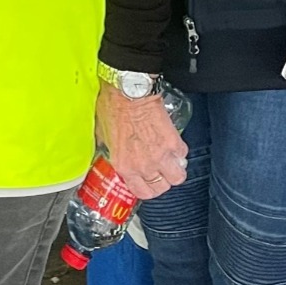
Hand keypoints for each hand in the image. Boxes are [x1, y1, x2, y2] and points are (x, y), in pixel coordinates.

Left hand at [97, 83, 185, 200]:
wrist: (129, 91)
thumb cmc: (114, 107)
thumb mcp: (103, 134)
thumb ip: (111, 150)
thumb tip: (112, 152)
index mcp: (124, 165)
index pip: (141, 192)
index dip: (147, 189)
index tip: (148, 182)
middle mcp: (143, 165)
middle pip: (161, 188)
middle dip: (162, 181)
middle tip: (161, 172)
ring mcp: (159, 156)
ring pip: (177, 177)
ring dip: (175, 170)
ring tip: (171, 161)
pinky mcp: (173, 143)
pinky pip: (182, 155)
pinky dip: (179, 151)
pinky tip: (173, 144)